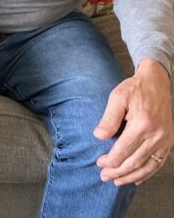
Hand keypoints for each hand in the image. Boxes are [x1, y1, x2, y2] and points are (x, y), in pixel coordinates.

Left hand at [94, 59, 173, 184]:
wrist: (156, 83)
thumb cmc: (134, 89)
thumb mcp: (117, 97)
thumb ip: (109, 118)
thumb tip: (98, 136)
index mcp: (142, 124)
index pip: (124, 149)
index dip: (111, 160)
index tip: (99, 164)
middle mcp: (156, 135)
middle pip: (135, 161)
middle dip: (118, 171)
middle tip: (104, 177)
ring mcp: (165, 140)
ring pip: (147, 166)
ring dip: (132, 176)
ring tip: (117, 181)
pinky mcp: (169, 142)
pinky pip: (158, 163)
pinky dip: (147, 173)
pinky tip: (137, 179)